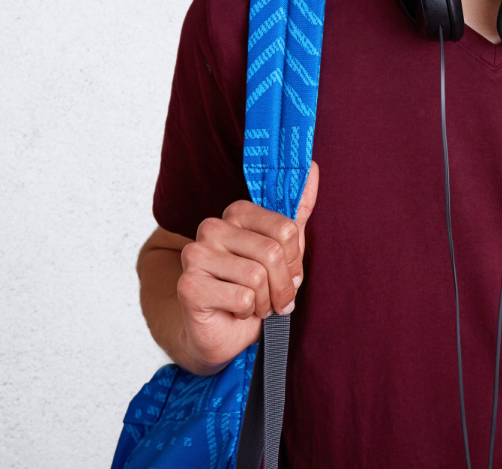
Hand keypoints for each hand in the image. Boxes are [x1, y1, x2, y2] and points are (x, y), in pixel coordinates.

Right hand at [175, 161, 319, 370]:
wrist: (223, 333)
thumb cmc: (255, 289)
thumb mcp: (284, 249)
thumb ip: (297, 210)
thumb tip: (313, 167)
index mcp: (236, 213)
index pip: (285, 228)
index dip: (293, 260)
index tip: (287, 273)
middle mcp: (211, 227)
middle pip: (272, 253)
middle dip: (282, 285)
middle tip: (275, 298)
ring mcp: (195, 255)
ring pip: (257, 276)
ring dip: (264, 301)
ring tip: (254, 305)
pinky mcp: (188, 286)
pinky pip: (242, 297)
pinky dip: (247, 312)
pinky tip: (234, 311)